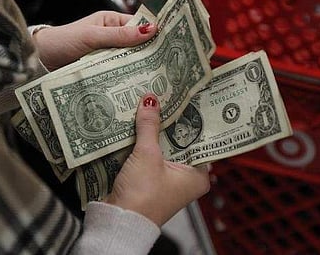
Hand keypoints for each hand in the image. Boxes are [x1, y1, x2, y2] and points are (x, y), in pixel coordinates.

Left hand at [33, 11, 156, 69]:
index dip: (153, 35)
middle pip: (136, 47)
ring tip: (153, 79)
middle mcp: (112, 38)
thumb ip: (120, 35)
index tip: (168, 46)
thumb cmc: (63, 40)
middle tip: (164, 67)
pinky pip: (117, 73)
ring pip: (128, 62)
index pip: (139, 26)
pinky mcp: (102, 71)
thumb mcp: (93, 35)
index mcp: (112, 22)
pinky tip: (134, 86)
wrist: (40, 60)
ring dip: (136, 69)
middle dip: (147, 56)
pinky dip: (124, 78)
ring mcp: (107, 55)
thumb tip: (150, 29)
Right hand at [105, 93, 210, 225]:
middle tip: (165, 97)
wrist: (119, 222)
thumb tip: (150, 101)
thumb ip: (149, 126)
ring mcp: (168, 180)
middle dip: (170, 122)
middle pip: (180, 142)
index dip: (192, 119)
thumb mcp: (147, 155)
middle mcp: (187, 179)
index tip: (185, 98)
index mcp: (198, 175)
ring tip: (152, 106)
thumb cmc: (142, 197)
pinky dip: (145, 143)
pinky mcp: (151, 181)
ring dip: (156, 132)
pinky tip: (139, 126)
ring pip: (164, 148)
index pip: (200, 140)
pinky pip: (151, 156)